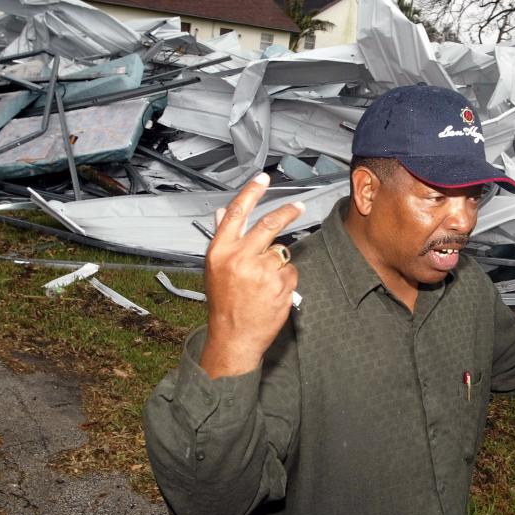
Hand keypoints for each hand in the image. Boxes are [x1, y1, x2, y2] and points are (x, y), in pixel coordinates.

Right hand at [200, 173, 304, 377]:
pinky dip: (286, 278)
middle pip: (269, 224)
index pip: (238, 212)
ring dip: (279, 262)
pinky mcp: (280, 284)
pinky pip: (291, 271)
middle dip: (288, 212)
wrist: (234, 336)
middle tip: (299, 207)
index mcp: (221, 251)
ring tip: (266, 280)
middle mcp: (240, 258)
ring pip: (282, 251)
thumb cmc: (224, 302)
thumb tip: (224, 212)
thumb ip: (223, 237)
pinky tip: (273, 291)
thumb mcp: (215, 267)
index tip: (263, 178)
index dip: (251, 192)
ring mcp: (261, 271)